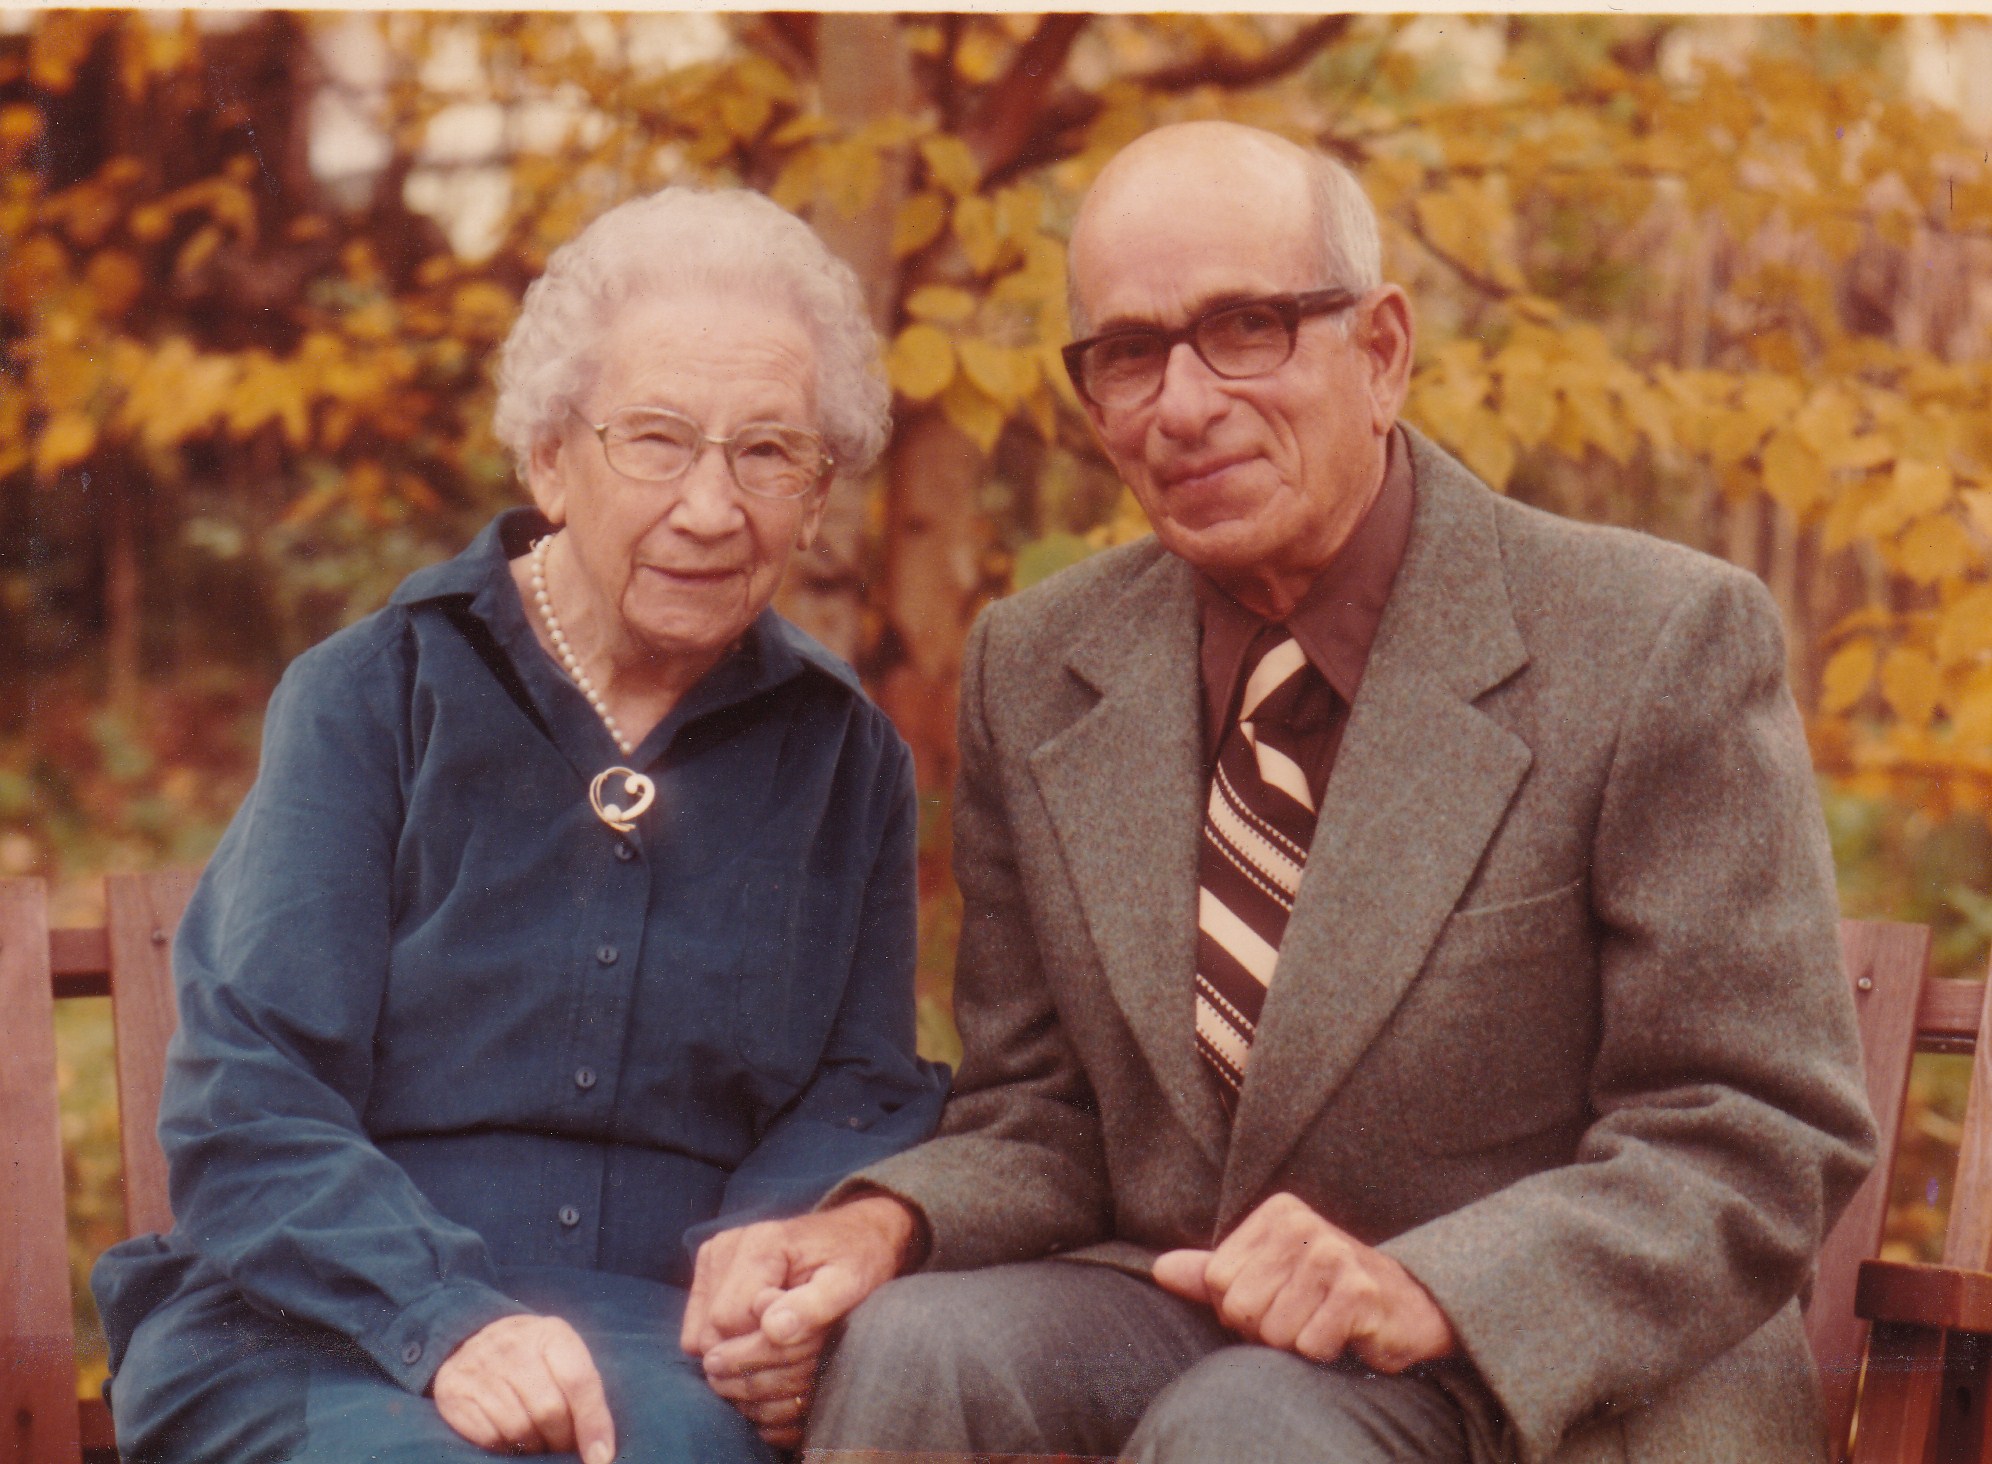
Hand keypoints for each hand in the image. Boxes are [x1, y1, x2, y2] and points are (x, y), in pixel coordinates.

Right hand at [432, 1314, 615, 1460]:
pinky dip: (504, 1448)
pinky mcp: (454, 1391)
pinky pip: (488, 1437)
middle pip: (549, 1409)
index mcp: (551, 1333)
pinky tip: (511, 1442)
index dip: (593, 1424)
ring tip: (538, 1444)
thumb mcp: (563, 1360)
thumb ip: (584, 1395)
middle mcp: (514, 1345)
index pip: (579, 1381)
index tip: (600, 1458)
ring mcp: (480, 1366)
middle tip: (562, 1448)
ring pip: (518, 1428)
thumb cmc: (533, 1359)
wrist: (472, 1340)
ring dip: (534, 1447)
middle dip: (561, 1440)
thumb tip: (600, 1452)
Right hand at [682, 1197, 918, 1446]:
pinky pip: (696, 1333)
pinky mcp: (708, 1270)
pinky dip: (726, 1343)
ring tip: (779, 1340)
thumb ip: (814, 1306)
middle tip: (792, 1348)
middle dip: (748, 1357)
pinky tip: (760, 1334)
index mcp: (760, 1243)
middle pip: (709, 1335)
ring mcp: (713, 1256)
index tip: (802, 1337)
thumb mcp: (851, 1284)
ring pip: (698, 1339)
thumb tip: (772, 1329)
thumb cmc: (856, 1261)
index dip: (762, 1346)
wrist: (854, 1235)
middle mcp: (726, 1245)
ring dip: (735, 1353)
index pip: (728, 1321)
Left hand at [1152, 1192, 1455, 1373]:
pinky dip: (1323, 1353)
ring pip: (1273, 1332)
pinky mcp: (1359, 1293)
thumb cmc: (1324, 1292)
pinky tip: (1345, 1334)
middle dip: (1266, 1329)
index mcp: (1277, 1213)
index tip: (1279, 1297)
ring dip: (1296, 1342)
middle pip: (1242, 1308)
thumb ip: (1210, 1273)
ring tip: (1323, 1323)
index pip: (1218, 1280)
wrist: (1408, 1306)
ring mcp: (1334, 1256)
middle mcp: (1305, 1225)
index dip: (1241, 1307)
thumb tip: (1158, 1269)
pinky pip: (1308, 1347)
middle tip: (1303, 1315)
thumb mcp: (1266, 1273)